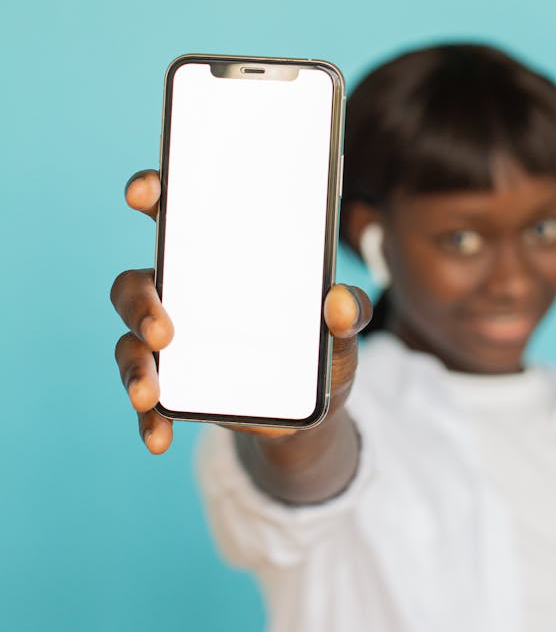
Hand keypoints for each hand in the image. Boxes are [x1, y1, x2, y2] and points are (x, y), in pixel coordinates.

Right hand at [111, 170, 371, 454]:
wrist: (310, 409)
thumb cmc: (318, 343)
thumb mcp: (341, 328)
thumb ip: (349, 311)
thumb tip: (341, 303)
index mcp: (218, 259)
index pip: (174, 213)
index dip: (153, 194)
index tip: (144, 194)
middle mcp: (184, 294)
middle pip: (137, 283)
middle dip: (139, 303)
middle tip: (165, 330)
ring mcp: (173, 342)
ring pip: (130, 342)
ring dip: (135, 367)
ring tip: (150, 395)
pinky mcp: (173, 387)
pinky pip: (147, 400)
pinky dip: (148, 420)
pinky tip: (158, 438)